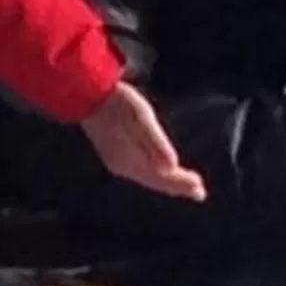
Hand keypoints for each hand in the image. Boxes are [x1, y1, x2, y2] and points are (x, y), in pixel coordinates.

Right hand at [79, 80, 205, 201]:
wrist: (85, 93)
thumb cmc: (117, 100)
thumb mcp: (141, 115)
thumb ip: (156, 142)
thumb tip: (172, 166)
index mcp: (132, 158)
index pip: (163, 178)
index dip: (182, 183)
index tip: (199, 186)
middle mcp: (124, 166)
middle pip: (157, 182)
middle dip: (178, 187)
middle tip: (199, 193)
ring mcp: (117, 162)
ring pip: (148, 179)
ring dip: (168, 184)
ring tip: (187, 188)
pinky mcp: (113, 156)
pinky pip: (139, 174)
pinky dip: (154, 177)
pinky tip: (162, 175)